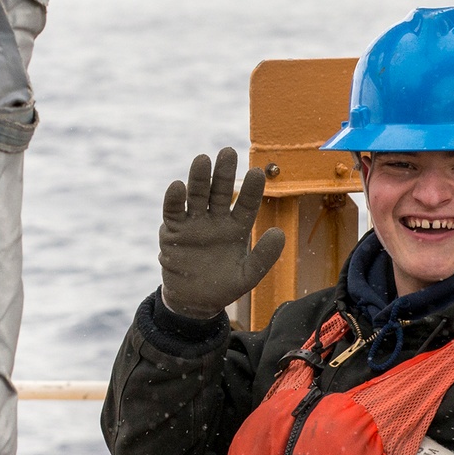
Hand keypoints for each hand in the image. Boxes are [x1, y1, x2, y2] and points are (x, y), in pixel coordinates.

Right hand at [160, 148, 284, 318]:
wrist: (193, 302)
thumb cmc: (223, 287)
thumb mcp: (248, 276)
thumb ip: (264, 257)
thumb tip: (279, 233)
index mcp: (237, 227)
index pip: (246, 203)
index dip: (251, 189)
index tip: (257, 172)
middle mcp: (216, 219)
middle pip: (220, 191)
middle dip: (224, 172)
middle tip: (228, 152)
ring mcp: (194, 223)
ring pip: (197, 195)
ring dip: (199, 178)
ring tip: (202, 160)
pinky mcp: (174, 230)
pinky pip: (174, 211)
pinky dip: (174, 199)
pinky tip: (178, 186)